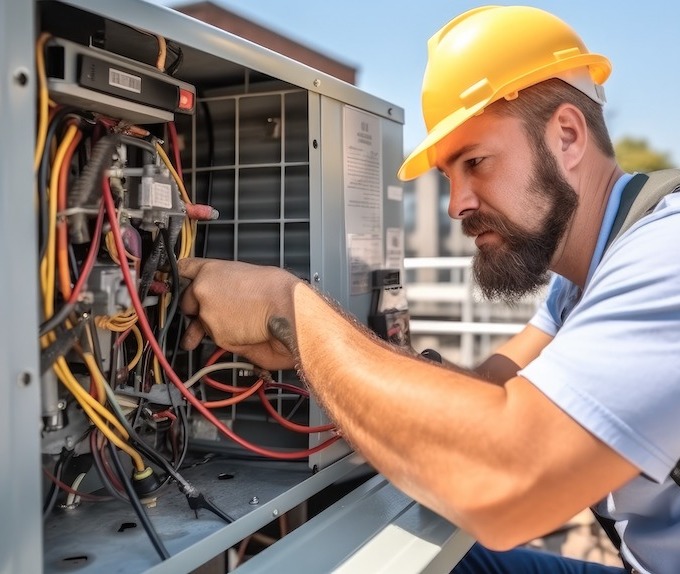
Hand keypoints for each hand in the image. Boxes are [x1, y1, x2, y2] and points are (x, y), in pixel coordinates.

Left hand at [177, 258, 299, 370]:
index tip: (177, 279)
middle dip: (193, 308)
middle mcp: (202, 291)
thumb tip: (225, 295)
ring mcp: (206, 315)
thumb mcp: (248, 274)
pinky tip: (244, 333)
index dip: (182, 276)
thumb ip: (229, 284)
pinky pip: (217, 339)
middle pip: (185, 300)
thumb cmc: (277, 290)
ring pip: (200, 323)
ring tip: (223, 330)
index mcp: (211, 270)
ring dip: (210, 327)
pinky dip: (228, 339)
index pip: (184, 268)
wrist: (286, 308)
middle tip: (202, 312)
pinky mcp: (216, 335)